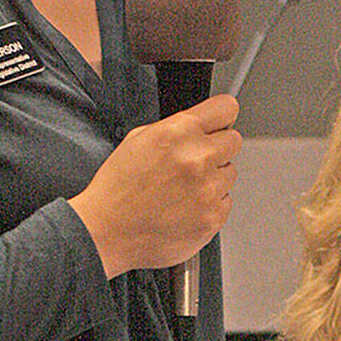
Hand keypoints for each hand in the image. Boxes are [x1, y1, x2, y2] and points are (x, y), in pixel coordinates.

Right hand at [70, 94, 241, 279]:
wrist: (107, 233)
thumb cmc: (117, 189)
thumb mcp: (138, 139)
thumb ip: (176, 128)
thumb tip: (201, 126)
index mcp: (178, 133)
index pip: (226, 108)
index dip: (221, 117)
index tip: (218, 123)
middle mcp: (198, 158)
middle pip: (234, 140)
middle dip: (217, 148)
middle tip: (194, 162)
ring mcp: (208, 189)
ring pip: (230, 173)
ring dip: (213, 178)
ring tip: (183, 189)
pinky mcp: (213, 217)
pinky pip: (225, 201)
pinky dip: (210, 204)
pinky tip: (185, 207)